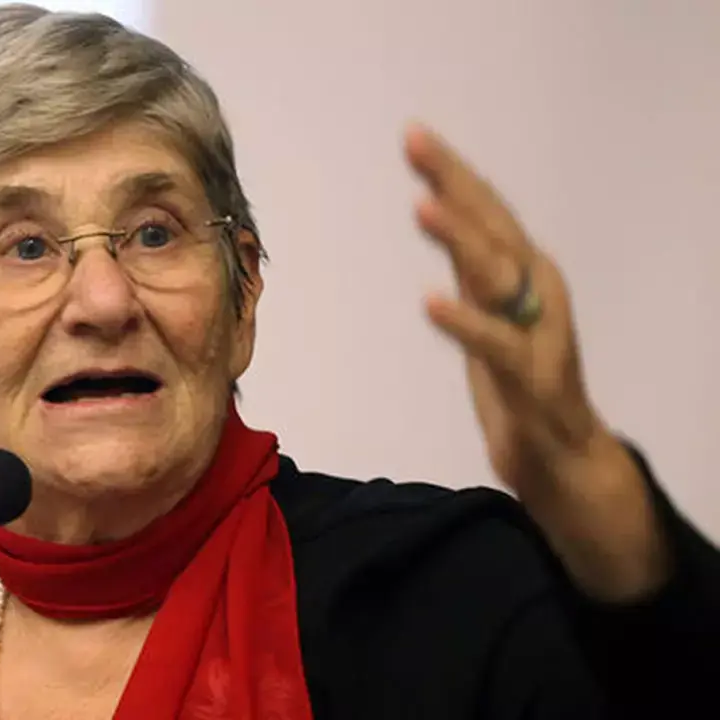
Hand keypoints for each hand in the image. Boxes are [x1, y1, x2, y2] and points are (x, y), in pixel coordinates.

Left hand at [403, 123, 668, 601]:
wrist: (559, 456)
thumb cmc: (518, 380)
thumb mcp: (485, 311)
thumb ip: (470, 266)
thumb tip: (439, 211)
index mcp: (522, 273)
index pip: (484, 210)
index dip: (451, 172)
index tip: (413, 134)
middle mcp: (536, 289)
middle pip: (491, 225)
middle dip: (453, 182)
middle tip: (416, 143)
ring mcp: (539, 331)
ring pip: (497, 275)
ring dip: (460, 238)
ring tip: (422, 206)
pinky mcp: (533, 377)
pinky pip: (495, 344)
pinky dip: (463, 322)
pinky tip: (430, 301)